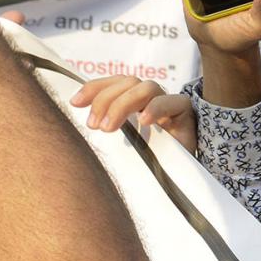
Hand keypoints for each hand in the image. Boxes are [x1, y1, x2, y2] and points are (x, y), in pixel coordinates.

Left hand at [71, 76, 196, 152]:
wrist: (181, 178)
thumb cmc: (148, 160)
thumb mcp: (121, 143)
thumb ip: (107, 128)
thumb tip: (83, 124)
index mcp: (134, 100)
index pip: (113, 82)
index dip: (93, 88)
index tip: (75, 103)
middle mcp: (151, 97)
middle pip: (127, 82)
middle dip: (105, 100)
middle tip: (94, 126)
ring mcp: (168, 102)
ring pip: (145, 87)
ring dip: (123, 104)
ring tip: (110, 129)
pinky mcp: (184, 111)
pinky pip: (171, 101)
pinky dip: (155, 108)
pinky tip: (144, 122)